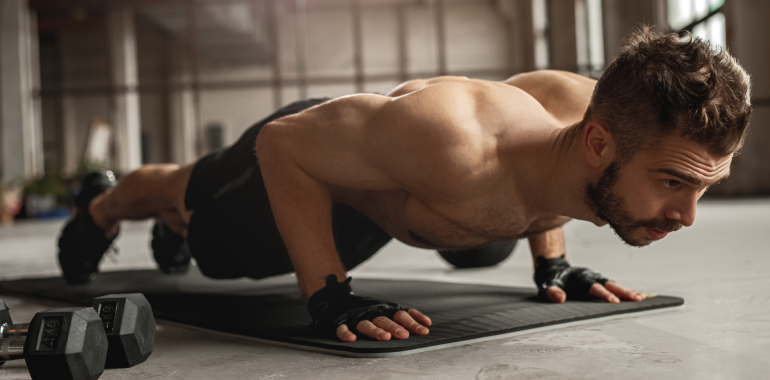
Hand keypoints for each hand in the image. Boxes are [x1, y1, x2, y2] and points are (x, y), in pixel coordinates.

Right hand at [307, 275, 431, 341]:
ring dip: (375, 330)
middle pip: (385, 319)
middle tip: (404, 335)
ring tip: (384, 337)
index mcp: (384, 310)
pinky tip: (351, 339)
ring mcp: (356, 317)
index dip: (413, 321)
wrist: (337, 298)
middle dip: (395, 327)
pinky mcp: (341, 321)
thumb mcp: (387, 310)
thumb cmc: (368, 309)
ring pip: (366, 324)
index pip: (401, 314)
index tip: (424, 329)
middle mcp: (372, 313)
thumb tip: (427, 324)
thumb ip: (406, 318)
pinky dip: (346, 333)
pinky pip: (342, 327)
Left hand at [534, 255, 644, 302]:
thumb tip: (560, 299)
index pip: (592, 287)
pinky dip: (625, 292)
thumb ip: (551, 291)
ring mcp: (597, 278)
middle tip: (637, 299)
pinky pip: (614, 287)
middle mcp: (591, 276)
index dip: (603, 294)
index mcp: (579, 277)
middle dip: (623, 292)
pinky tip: (638, 297)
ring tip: (642, 299)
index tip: (613, 301)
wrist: (554, 268)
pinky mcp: (600, 282)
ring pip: (614, 285)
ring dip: (628, 291)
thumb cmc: (551, 280)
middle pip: (609, 283)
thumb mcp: (546, 285)